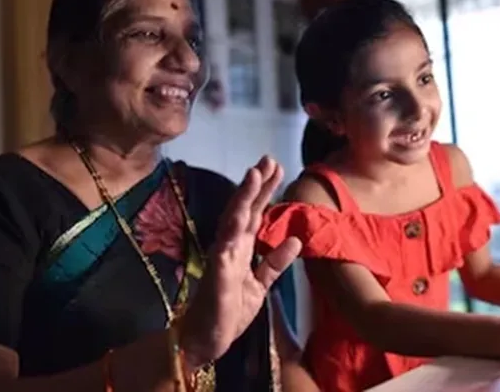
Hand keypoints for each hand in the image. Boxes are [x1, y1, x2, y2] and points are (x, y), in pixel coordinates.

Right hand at [179, 156, 303, 365]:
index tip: (277, 168)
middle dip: (255, 185)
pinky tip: (240, 216)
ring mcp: (221, 258)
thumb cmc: (228, 312)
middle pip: (244, 210)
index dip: (264, 191)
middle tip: (268, 159)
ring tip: (253, 174)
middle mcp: (230, 248)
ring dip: (242, 198)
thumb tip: (294, 240)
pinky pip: (224, 251)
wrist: (205, 340)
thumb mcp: (260, 286)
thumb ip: (274, 263)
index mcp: (241, 250)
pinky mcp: (216, 275)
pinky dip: (232, 233)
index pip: (255, 214)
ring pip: (232, 221)